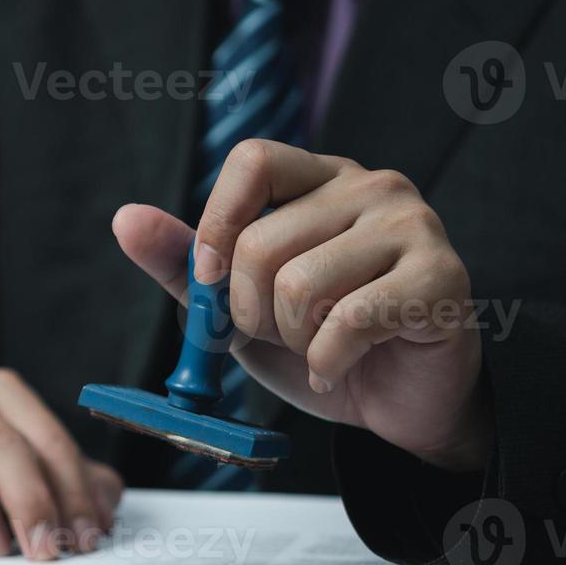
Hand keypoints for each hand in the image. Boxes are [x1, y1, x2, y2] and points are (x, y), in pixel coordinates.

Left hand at [113, 140, 491, 472]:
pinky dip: (327, 362)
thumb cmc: (321, 344)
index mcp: (321, 179)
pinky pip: (349, 321)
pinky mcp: (440, 278)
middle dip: (251, 312)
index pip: (252, 160)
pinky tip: (340, 368)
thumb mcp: (238, 306)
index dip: (217, 224)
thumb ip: (186, 265)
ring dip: (293, 340)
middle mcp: (372, 187)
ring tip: (318, 348)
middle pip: (262, 241)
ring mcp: (414, 227)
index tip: (211, 280)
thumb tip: (125, 219)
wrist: (399, 404)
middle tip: (283, 334)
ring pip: (300, 284)